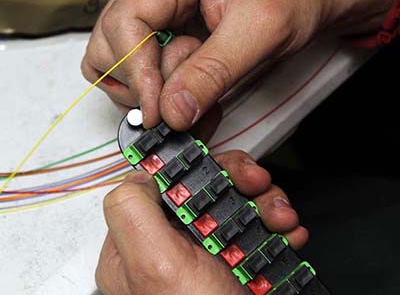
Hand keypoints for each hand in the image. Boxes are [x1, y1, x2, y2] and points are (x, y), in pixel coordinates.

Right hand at [82, 0, 398, 130]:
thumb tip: (171, 113)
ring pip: (117, 56)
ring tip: (197, 77)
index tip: (159, 114)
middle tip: (188, 91)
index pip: (123, 26)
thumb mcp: (259, 32)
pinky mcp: (162, 19)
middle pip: (110, 43)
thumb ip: (211, 73)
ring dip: (152, 82)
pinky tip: (192, 77)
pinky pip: (139, 60)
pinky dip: (159, 81)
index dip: (136, 75)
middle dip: (145, 80)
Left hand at [96, 151, 307, 294]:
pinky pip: (253, 228)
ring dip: (263, 203)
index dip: (190, 168)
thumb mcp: (156, 268)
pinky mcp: (234, 265)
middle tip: (258, 185)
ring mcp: (204, 257)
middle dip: (235, 181)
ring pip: (231, 204)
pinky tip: (287, 234)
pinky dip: (275, 226)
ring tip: (281, 218)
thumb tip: (137, 176)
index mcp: (137, 246)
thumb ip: (132, 213)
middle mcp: (168, 249)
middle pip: (199, 189)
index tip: (220, 168)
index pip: (158, 184)